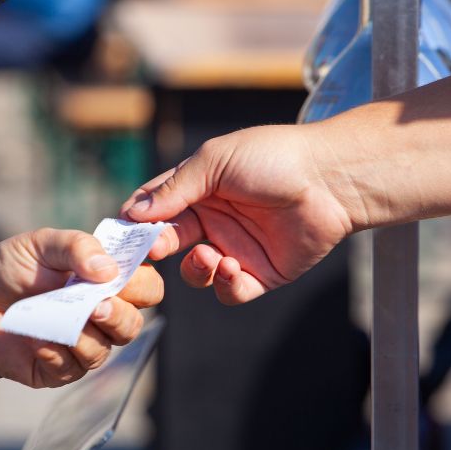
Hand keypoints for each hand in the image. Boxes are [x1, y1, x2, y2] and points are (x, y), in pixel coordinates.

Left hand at [0, 229, 162, 386]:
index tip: (126, 274)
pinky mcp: (57, 370)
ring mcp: (81, 345)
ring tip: (62, 320)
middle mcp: (101, 316)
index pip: (147, 288)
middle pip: (133, 325)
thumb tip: (110, 270)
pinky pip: (70, 368)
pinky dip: (56, 353)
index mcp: (106, 283)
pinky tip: (38, 340)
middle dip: (119, 316)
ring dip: (86, 336)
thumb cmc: (11, 266)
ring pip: (104, 350)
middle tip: (97, 305)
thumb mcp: (43, 243)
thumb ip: (77, 247)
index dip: (144, 283)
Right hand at [121, 124, 361, 304]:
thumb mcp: (214, 162)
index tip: (121, 234)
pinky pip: (230, 291)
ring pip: (197, 273)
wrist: (329, 179)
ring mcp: (236, 247)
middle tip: (157, 249)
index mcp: (199, 189)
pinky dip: (224, 285)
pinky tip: (231, 267)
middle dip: (158, 249)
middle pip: (170, 243)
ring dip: (195, 269)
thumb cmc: (273, 158)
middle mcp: (214, 220)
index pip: (156, 208)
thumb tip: (132, 213)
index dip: (137, 222)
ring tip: (209, 256)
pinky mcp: (260, 273)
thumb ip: (174, 190)